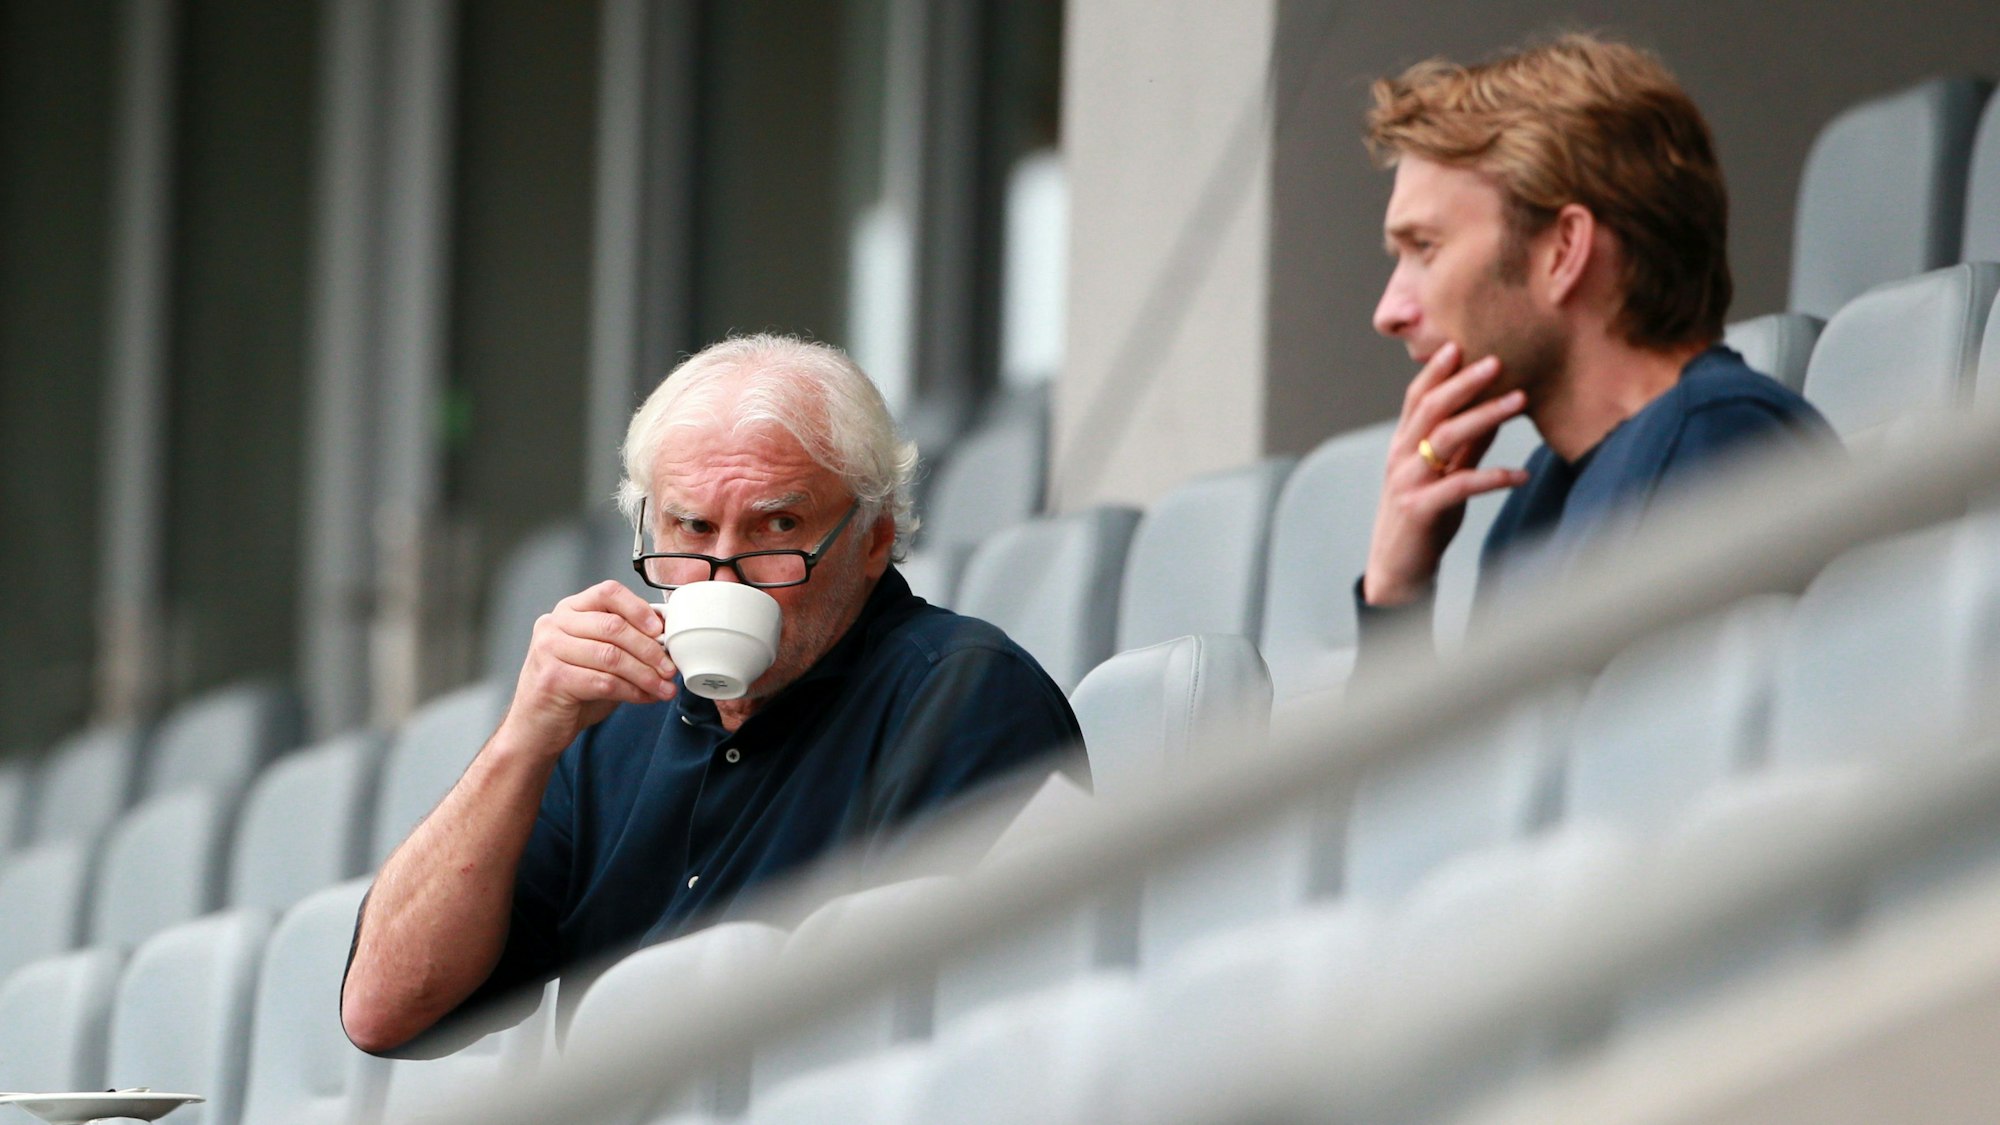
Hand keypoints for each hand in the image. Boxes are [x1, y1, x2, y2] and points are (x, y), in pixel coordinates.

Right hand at [498, 580, 677, 758]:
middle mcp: (555, 624)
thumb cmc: (570, 690)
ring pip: (611, 656)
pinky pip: (603, 682)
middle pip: (613, 627)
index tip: (661, 630)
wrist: (536, 727)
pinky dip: (631, 691)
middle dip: (649, 650)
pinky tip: (644, 697)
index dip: (639, 609)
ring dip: (645, 675)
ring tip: (663, 687)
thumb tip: (665, 640)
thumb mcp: (598, 657)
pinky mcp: (552, 679)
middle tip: (670, 668)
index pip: (608, 592)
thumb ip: (624, 643)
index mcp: (569, 610)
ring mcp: (549, 650)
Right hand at [1362, 342, 1530, 606]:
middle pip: (1431, 409)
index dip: (1437, 371)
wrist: (1398, 569)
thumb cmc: (1424, 519)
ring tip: (1520, 401)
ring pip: (1445, 438)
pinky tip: (1522, 474)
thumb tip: (1494, 413)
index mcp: (1402, 445)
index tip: (1461, 344)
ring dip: (1485, 416)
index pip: (1416, 398)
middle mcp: (1400, 458)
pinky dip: (1494, 477)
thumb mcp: (1443, 476)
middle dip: (1465, 383)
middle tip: (1497, 361)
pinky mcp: (1421, 509)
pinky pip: (1461, 485)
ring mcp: (1408, 482)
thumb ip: (1465, 446)